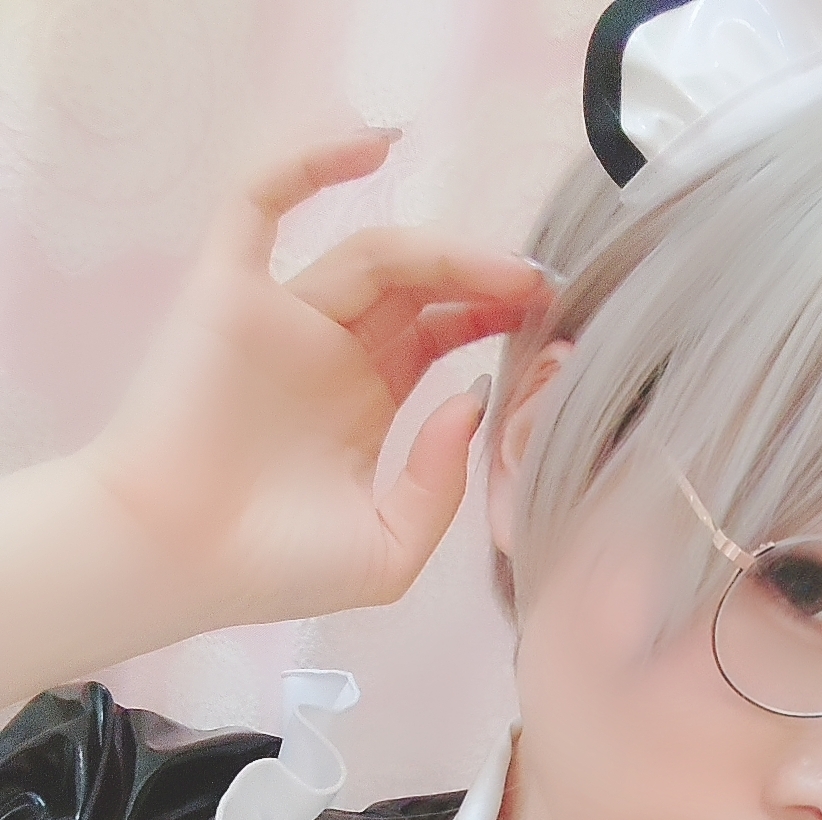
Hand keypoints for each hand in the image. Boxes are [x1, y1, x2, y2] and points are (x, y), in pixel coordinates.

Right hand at [81, 130, 547, 629]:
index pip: (438, 335)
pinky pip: (260, 203)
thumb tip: (469, 401)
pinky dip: (308, 164)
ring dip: (441, 252)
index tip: (547, 319)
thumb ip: (438, 483)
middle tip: (542, 288)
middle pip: (418, 288)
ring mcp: (281, 319)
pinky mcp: (229, 292)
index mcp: (364, 404)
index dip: (491, 316)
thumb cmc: (273, 570)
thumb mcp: (389, 549)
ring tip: (507, 271)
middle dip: (483, 281)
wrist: (175, 563)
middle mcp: (328, 352)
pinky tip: (374, 148)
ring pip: (371, 254)